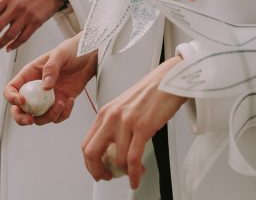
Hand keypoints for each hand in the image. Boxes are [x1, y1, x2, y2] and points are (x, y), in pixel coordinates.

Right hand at [4, 34, 96, 126]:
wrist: (91, 55)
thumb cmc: (73, 49)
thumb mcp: (61, 53)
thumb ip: (51, 68)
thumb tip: (45, 87)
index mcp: (30, 74)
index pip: (12, 89)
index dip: (12, 98)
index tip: (22, 101)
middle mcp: (36, 88)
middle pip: (20, 109)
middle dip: (21, 118)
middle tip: (30, 120)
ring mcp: (48, 98)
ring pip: (39, 117)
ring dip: (48, 116)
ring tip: (62, 103)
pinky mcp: (60, 103)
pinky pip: (57, 117)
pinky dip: (63, 114)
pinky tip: (71, 101)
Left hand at [82, 55, 184, 188]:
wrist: (169, 79)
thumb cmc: (150, 92)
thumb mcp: (124, 107)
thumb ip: (114, 125)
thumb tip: (112, 150)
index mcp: (106, 112)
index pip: (86, 143)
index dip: (89, 163)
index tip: (98, 170)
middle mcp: (112, 116)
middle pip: (92, 153)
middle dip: (98, 171)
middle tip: (108, 177)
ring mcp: (126, 121)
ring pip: (117, 159)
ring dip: (125, 172)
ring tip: (133, 173)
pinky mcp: (142, 126)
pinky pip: (133, 159)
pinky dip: (134, 174)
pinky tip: (136, 177)